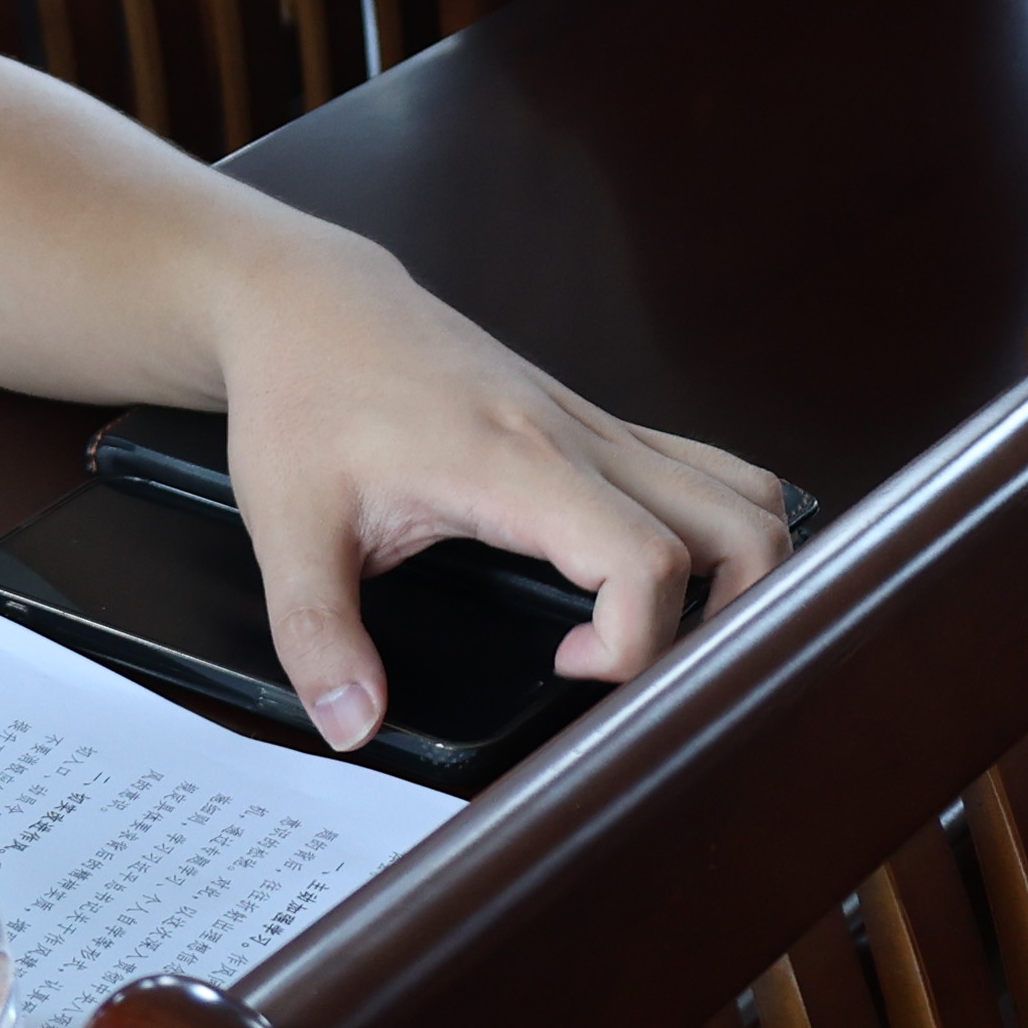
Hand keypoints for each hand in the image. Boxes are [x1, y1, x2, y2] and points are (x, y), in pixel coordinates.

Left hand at [210, 230, 793, 744]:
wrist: (310, 302)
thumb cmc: (304, 398)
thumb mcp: (284, 525)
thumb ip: (318, 633)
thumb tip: (352, 725)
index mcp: (512, 462)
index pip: (644, 559)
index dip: (634, 641)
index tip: (567, 667)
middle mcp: (577, 437)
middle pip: (738, 524)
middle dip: (728, 619)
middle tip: (645, 669)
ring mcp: (594, 424)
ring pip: (739, 490)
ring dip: (743, 569)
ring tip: (671, 632)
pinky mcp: (593, 422)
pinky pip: (700, 470)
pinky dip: (715, 529)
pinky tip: (655, 579)